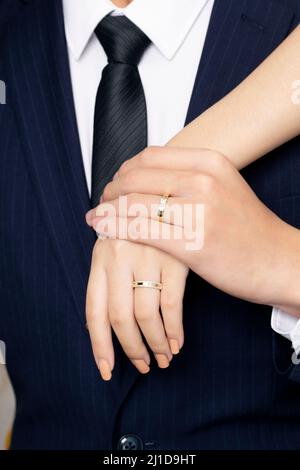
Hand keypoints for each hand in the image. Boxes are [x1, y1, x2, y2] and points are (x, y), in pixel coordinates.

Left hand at [85, 236, 187, 380]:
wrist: (163, 198)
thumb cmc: (136, 233)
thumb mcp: (115, 249)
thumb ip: (108, 282)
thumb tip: (102, 330)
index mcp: (100, 259)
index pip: (94, 312)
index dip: (99, 346)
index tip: (106, 370)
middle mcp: (119, 257)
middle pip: (120, 317)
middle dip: (132, 349)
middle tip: (144, 365)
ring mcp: (146, 255)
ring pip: (146, 315)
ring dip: (156, 343)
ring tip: (163, 358)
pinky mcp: (174, 256)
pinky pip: (171, 303)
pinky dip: (174, 329)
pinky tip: (177, 342)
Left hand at [88, 147, 299, 313]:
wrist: (278, 260)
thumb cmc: (248, 228)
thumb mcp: (223, 186)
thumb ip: (188, 176)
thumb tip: (145, 176)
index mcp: (210, 161)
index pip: (149, 156)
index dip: (123, 170)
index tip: (115, 184)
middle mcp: (204, 181)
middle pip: (136, 177)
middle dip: (111, 190)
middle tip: (102, 202)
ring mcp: (199, 212)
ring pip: (134, 203)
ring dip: (107, 211)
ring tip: (97, 219)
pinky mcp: (193, 245)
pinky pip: (140, 231)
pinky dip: (115, 230)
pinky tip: (104, 232)